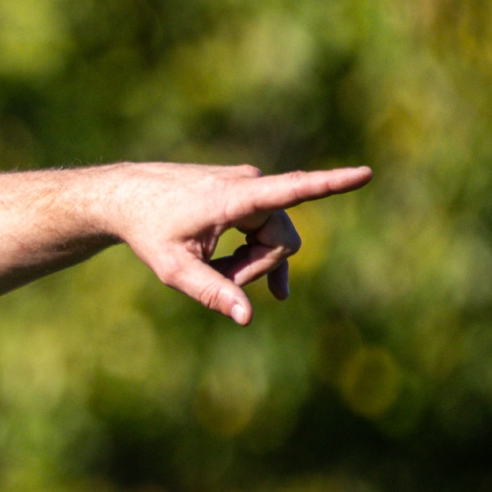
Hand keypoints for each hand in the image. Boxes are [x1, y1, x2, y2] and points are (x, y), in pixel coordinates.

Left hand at [103, 162, 372, 324]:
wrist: (125, 197)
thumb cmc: (147, 230)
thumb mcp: (174, 269)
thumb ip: (212, 292)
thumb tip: (247, 318)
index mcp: (234, 197)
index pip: (292, 190)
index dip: (331, 184)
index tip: (366, 173)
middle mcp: (248, 183)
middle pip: (281, 240)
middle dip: (256, 268)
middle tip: (218, 280)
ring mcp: (247, 185)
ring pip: (273, 237)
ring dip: (251, 261)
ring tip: (216, 272)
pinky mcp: (244, 191)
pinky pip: (265, 228)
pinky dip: (253, 253)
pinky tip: (273, 289)